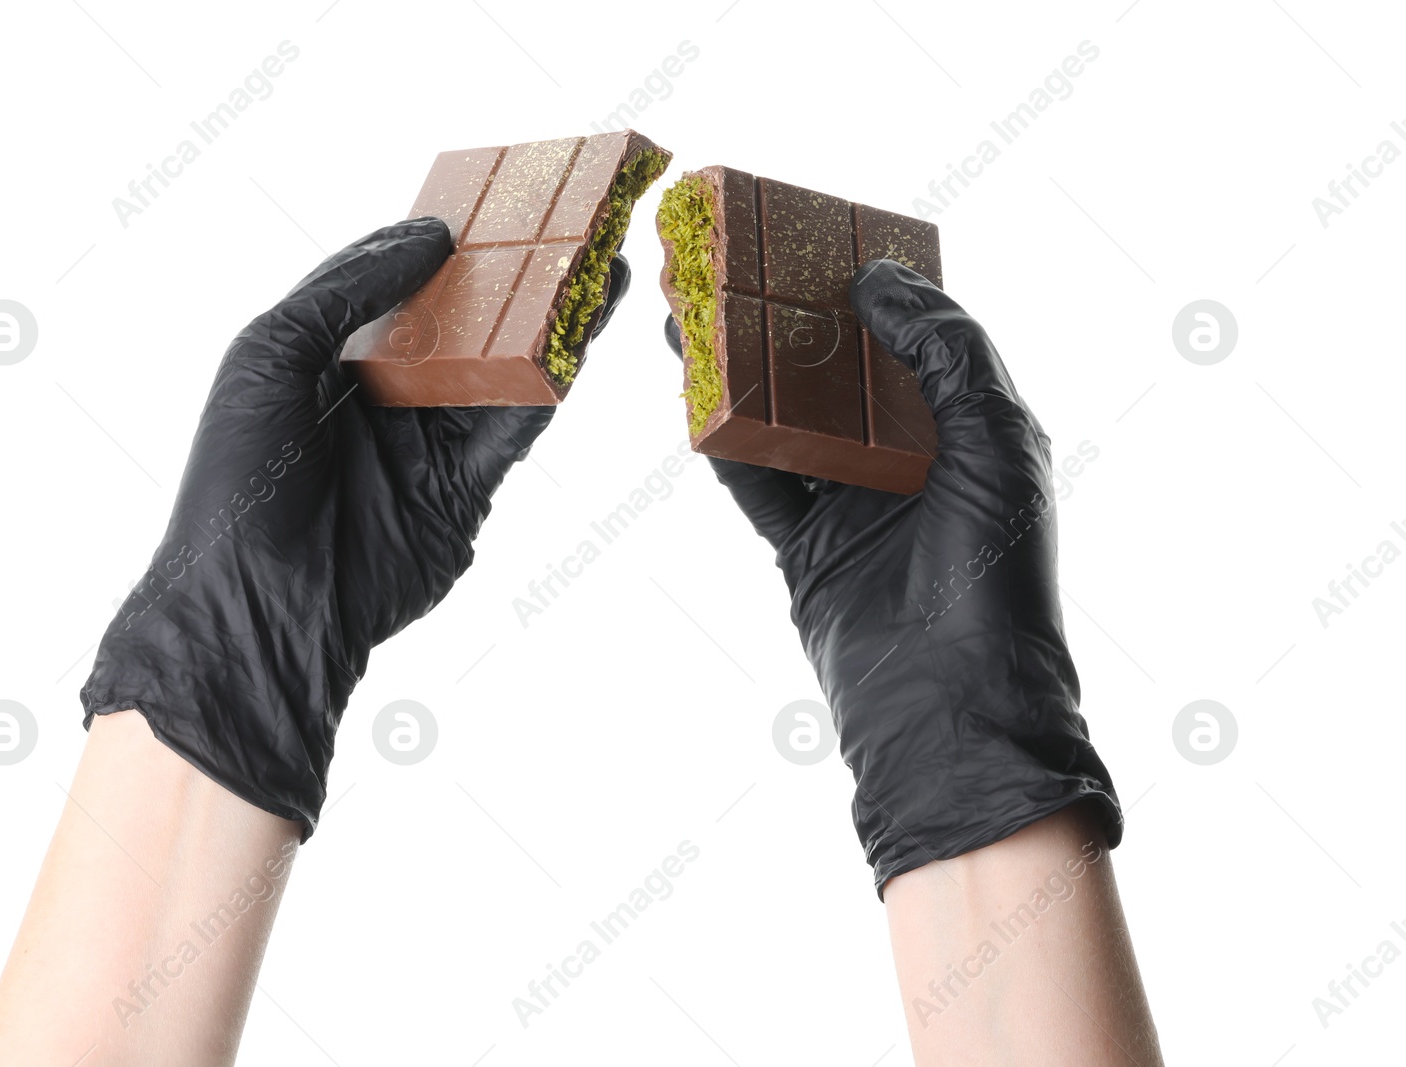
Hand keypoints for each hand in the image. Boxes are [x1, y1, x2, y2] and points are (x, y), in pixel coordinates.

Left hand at [82, 217, 630, 833]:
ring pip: (500, 370)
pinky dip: (549, 385)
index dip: (446, 245)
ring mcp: (425, 444)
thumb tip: (425, 235)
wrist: (264, 603)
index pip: (399, 285)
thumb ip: (347, 288)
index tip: (496, 202)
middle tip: (571, 229)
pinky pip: (514, 428)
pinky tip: (582, 342)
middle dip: (514, 279)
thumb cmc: (242, 477)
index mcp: (326, 358)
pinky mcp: (463, 491)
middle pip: (462, 324)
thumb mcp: (271, 352)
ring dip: (551, 324)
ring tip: (603, 272)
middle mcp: (382, 396)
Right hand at [664, 260, 1119, 894]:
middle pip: (832, 368)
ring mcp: (853, 503)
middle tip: (724, 264)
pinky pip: (757, 481)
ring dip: (737, 368)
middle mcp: (909, 457)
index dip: (856, 282)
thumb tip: (881, 279)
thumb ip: (944, 351)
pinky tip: (690, 394)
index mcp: (967, 424)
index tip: (802, 233)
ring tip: (687, 312)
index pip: (906, 332)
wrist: (950, 710)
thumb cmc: (994, 578)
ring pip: (784, 417)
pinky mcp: (806, 549)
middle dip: (779, 316)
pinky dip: (723, 439)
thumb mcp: (994, 442)